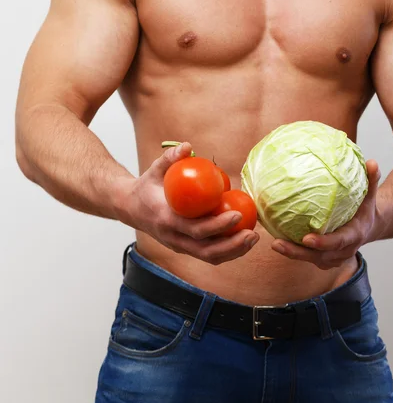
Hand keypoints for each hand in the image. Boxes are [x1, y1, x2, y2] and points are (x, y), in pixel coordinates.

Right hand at [115, 142, 259, 265]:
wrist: (130, 208)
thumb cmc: (147, 187)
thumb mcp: (154, 170)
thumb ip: (170, 158)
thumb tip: (187, 145)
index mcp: (167, 221)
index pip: (195, 230)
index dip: (218, 226)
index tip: (237, 214)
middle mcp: (173, 239)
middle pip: (206, 251)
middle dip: (232, 245)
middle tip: (252, 233)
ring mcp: (179, 246)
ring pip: (209, 257)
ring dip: (233, 251)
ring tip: (252, 238)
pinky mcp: (185, 248)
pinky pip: (208, 254)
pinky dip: (227, 251)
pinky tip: (243, 240)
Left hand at [271, 160, 381, 269]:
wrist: (368, 228)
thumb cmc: (365, 209)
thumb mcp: (370, 195)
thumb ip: (371, 180)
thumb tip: (372, 162)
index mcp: (353, 236)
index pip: (338, 241)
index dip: (323, 242)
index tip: (307, 239)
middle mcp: (343, 251)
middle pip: (319, 256)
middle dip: (298, 252)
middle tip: (277, 243)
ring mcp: (333, 258)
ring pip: (310, 259)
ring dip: (291, 253)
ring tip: (274, 243)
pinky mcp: (323, 259)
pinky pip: (307, 257)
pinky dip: (293, 252)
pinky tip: (276, 241)